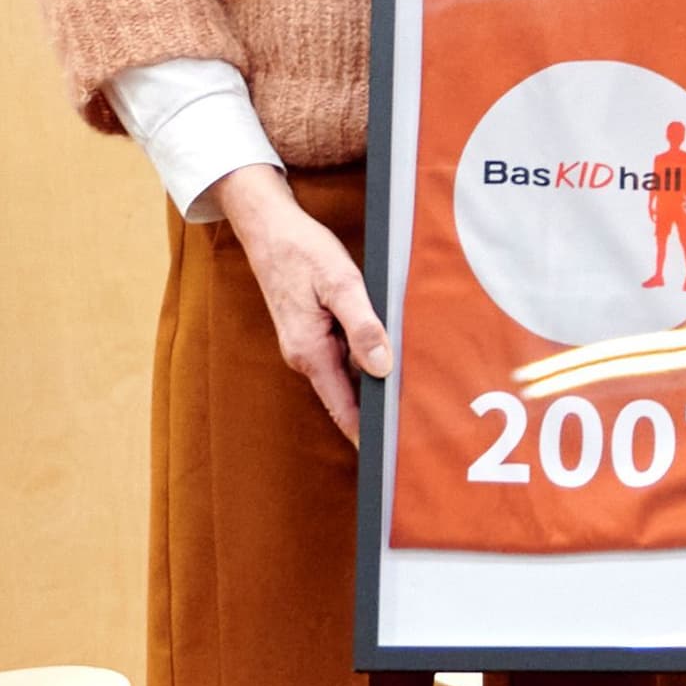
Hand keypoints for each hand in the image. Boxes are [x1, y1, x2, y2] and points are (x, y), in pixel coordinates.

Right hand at [215, 165, 390, 441]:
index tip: (388, 456)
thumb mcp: (341, 282)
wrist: (268, 228)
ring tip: (411, 385)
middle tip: (417, 419)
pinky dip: (363, 356)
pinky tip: (384, 346)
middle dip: (378, 408)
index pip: (343, 410)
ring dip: (373, 379)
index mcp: (311, 352)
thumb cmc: (302, 251)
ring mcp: (306, 346)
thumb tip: (382, 367)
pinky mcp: (310, 332)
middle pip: (348, 396)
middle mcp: (305, 357)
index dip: (366, 435)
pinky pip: (341, 355)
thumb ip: (362, 326)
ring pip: (347, 374)